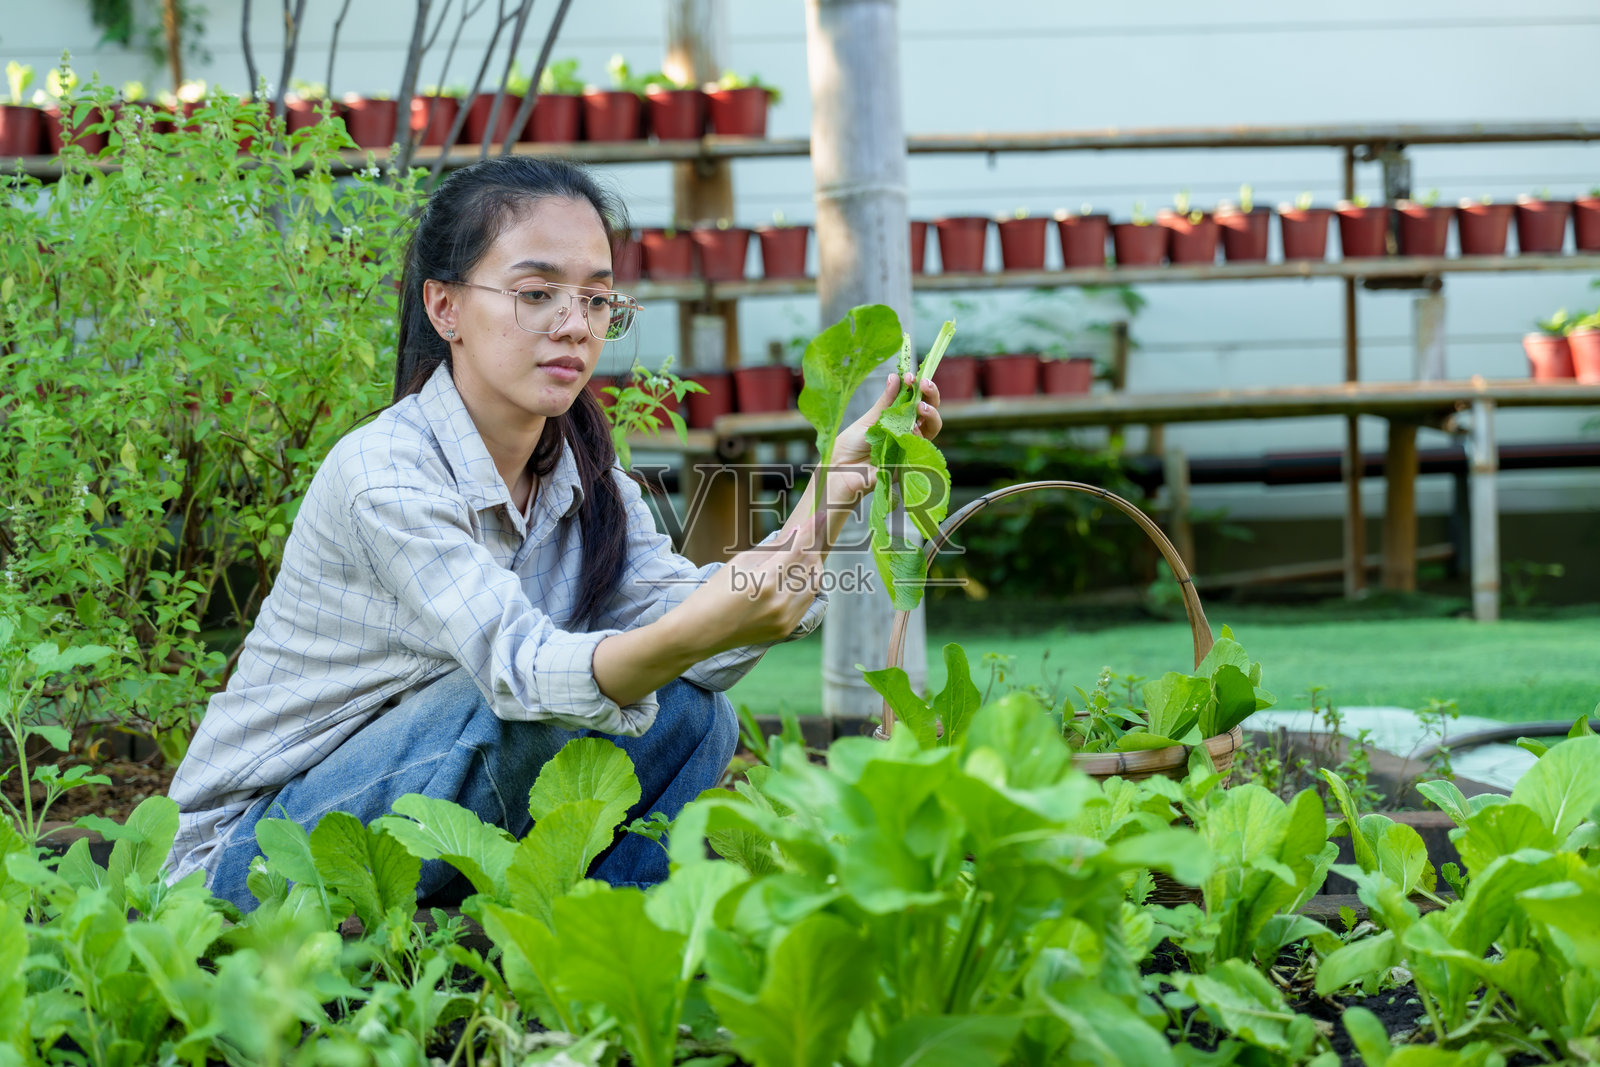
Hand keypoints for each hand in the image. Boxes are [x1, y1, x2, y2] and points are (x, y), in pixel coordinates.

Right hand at [671, 527, 824, 654]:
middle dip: (813, 546)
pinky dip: (806, 587)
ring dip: (812, 567)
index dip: (811, 530)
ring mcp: (785, 619)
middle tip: (815, 531)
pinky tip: (801, 576)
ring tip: (808, 552)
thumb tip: (794, 534)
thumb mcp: (739, 564)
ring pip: (813, 585)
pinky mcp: (785, 630)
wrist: (700, 632)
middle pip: (809, 566)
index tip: (819, 515)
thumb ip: (770, 550)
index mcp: (766, 582)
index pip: (798, 549)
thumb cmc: (714, 592)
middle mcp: (780, 602)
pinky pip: (805, 603)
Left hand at [827, 372, 944, 498]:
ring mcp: (911, 445)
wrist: (841, 469)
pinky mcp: (910, 461)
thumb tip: (895, 376)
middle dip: (931, 396)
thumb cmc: (852, 444)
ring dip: (930, 414)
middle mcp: (908, 431)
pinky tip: (912, 429)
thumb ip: (886, 401)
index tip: (912, 376)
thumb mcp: (870, 418)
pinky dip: (918, 436)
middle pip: (930, 412)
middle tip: (924, 384)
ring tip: (921, 406)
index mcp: (899, 418)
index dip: (919, 387)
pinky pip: (922, 447)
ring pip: (933, 428)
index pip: (917, 399)